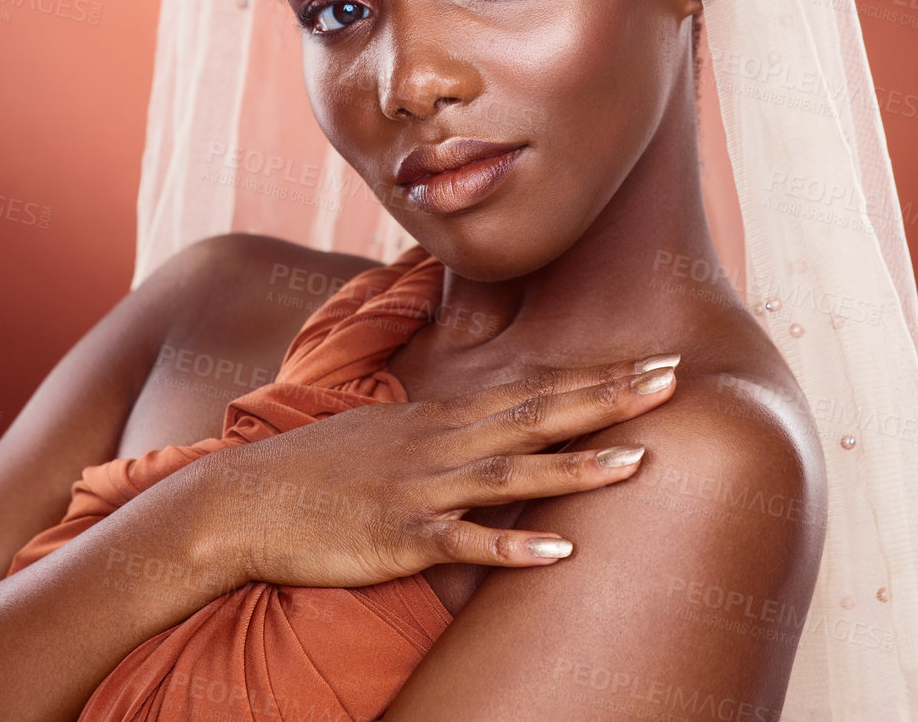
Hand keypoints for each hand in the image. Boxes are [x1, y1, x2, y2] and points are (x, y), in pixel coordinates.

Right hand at [202, 354, 679, 589]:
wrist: (244, 500)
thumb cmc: (316, 470)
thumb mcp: (382, 431)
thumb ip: (439, 426)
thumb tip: (485, 421)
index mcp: (440, 419)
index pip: (533, 390)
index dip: (596, 379)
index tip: (657, 362)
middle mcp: (439, 444)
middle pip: (535, 415)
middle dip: (606, 399)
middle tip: (673, 378)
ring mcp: (420, 488)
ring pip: (510, 473)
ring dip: (575, 467)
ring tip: (639, 462)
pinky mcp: (398, 535)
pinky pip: (462, 544)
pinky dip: (510, 548)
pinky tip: (558, 554)